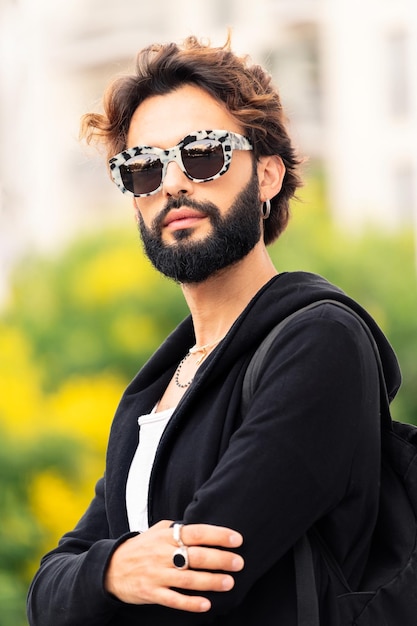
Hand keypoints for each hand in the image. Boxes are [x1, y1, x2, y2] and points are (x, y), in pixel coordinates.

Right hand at [104, 520, 243, 612]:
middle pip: (195, 555)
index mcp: (166, 536)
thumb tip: (202, 526)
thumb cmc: (140, 547)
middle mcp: (162, 554)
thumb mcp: (156, 530)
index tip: (237, 539)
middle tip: (239, 562)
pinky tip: (206, 604)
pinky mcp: (151, 593)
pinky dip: (190, 602)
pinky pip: (173, 599)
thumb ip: (177, 528)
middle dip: (220, 559)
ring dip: (210, 581)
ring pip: (188, 579)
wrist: (110, 568)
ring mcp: (156, 574)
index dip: (218, 535)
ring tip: (229, 582)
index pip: (196, 532)